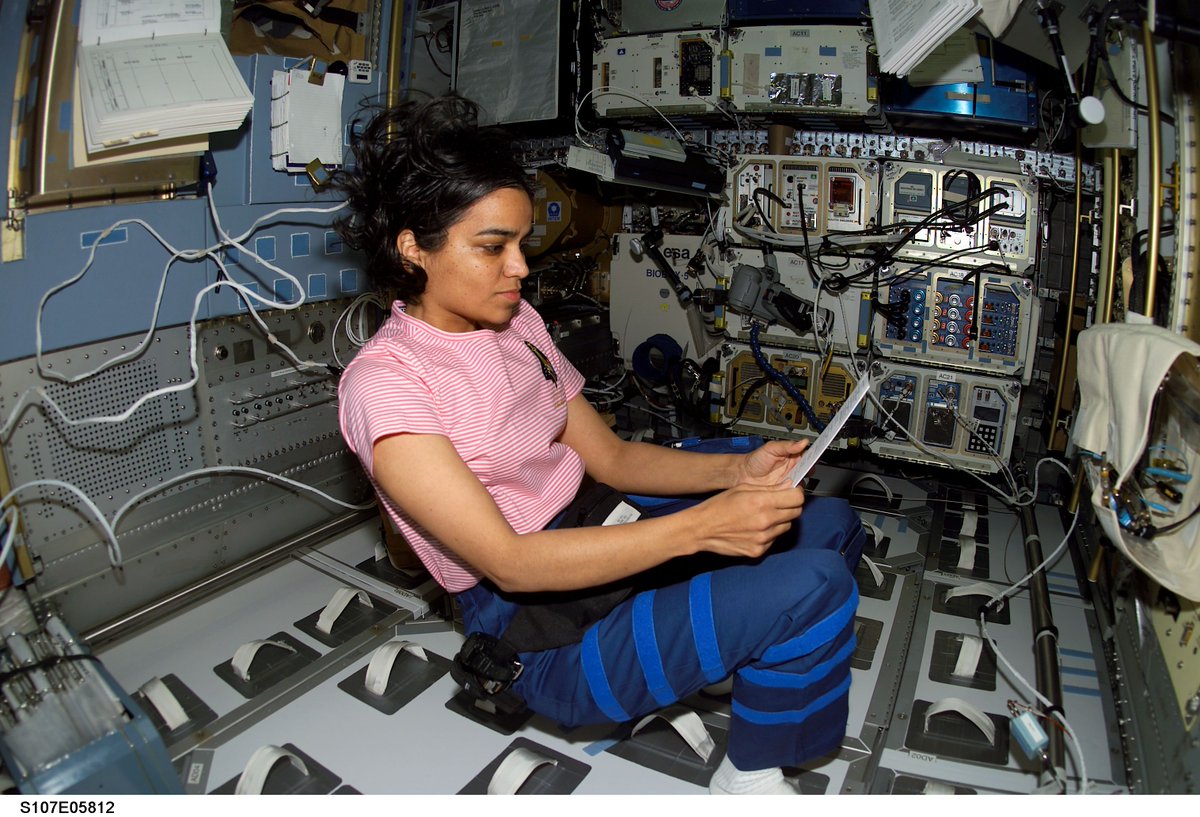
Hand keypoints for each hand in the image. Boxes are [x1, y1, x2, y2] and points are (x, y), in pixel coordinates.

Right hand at [691, 481, 806, 558]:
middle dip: (790, 506)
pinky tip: (755, 528)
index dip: (796, 493)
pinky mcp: (758, 551)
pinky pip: (774, 539)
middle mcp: (765, 521)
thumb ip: (769, 488)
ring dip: (780, 520)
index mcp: (761, 502)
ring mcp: (763, 539)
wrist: (702, 529)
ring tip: (763, 516)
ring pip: (786, 527)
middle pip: (796, 512)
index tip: (791, 492)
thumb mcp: (743, 488)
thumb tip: (789, 486)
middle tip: (779, 503)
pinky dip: (769, 533)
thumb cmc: (719, 506)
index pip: (796, 497)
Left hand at [734, 439, 810, 487]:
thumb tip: (803, 442)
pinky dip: (792, 491)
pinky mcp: (785, 491)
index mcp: (792, 455)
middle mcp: (793, 468)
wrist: (743, 474)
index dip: (814, 455)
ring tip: (792, 478)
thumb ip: (787, 445)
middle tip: (804, 469)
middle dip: (809, 470)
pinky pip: (793, 492)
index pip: (808, 455)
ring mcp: (790, 480)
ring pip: (803, 482)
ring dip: (800, 481)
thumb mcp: (771, 448)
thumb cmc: (755, 459)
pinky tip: (786, 487)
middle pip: (809, 470)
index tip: (816, 456)